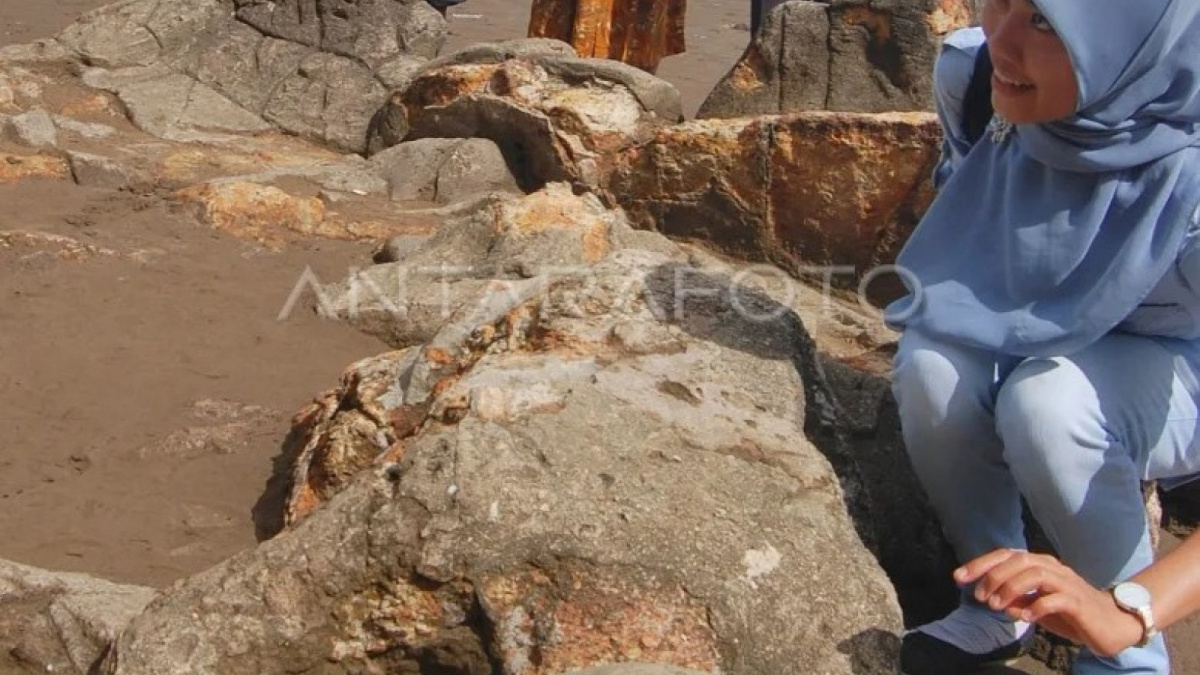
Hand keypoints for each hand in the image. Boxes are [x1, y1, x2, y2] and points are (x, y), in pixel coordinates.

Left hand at [955, 549, 1144, 656]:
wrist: (1112, 624)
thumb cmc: (1070, 614)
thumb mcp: (1036, 607)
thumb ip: (1016, 600)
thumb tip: (994, 600)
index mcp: (1040, 565)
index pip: (1005, 556)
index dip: (980, 564)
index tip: (958, 578)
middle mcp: (1053, 568)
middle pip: (1019, 560)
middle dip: (994, 576)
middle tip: (981, 597)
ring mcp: (1068, 583)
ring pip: (1036, 574)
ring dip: (1012, 588)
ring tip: (997, 606)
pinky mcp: (1080, 602)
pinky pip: (1056, 599)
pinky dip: (1038, 606)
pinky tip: (1025, 618)